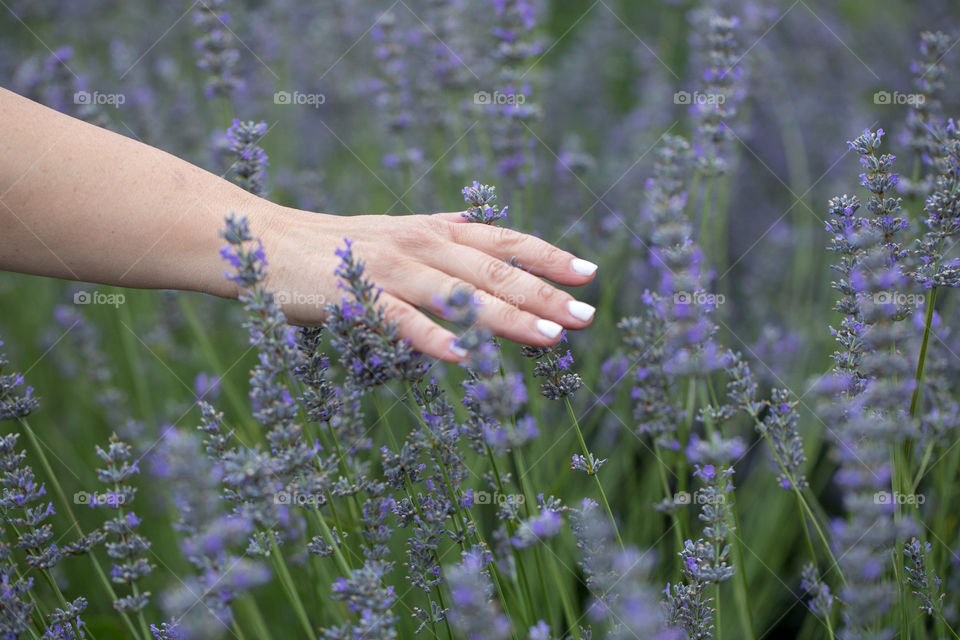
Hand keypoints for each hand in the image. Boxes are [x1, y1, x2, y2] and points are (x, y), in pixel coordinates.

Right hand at [259, 207, 597, 361]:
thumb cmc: (337, 244)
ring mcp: (392, 270)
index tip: (588, 274)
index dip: (548, 257)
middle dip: (544, 294)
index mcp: (435, 231)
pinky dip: (432, 337)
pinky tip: (464, 356)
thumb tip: (477, 224)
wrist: (269, 243)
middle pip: (495, 271)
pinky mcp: (359, 296)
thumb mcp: (396, 231)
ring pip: (461, 295)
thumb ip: (439, 230)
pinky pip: (403, 320)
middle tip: (586, 316)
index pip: (504, 243)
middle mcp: (422, 245)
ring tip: (550, 338)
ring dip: (508, 317)